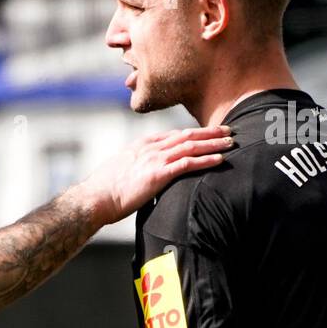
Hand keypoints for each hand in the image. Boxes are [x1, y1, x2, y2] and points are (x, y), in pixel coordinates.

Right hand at [80, 125, 231, 224]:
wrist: (95, 198)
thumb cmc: (104, 191)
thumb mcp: (120, 172)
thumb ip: (135, 169)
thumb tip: (141, 176)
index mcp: (141, 146)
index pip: (171, 135)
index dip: (191, 132)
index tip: (205, 132)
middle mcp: (150, 148)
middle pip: (185, 135)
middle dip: (208, 132)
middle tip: (227, 129)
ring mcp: (155, 159)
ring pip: (191, 146)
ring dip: (213, 143)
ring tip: (230, 142)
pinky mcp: (158, 174)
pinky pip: (188, 164)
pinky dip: (206, 160)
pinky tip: (220, 159)